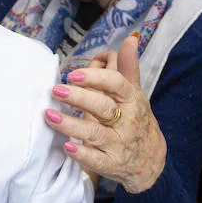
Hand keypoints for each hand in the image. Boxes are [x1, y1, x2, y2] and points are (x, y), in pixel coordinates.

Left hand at [44, 34, 166, 193]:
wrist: (151, 162)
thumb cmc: (137, 122)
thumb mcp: (136, 94)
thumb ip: (129, 67)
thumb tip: (130, 38)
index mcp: (132, 101)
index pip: (116, 84)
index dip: (95, 77)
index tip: (73, 74)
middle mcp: (127, 122)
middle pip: (103, 107)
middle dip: (78, 98)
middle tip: (55, 90)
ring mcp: (119, 144)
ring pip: (95, 133)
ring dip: (71, 125)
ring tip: (50, 116)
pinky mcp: (112, 164)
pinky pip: (96, 160)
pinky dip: (82, 154)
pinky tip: (67, 147)